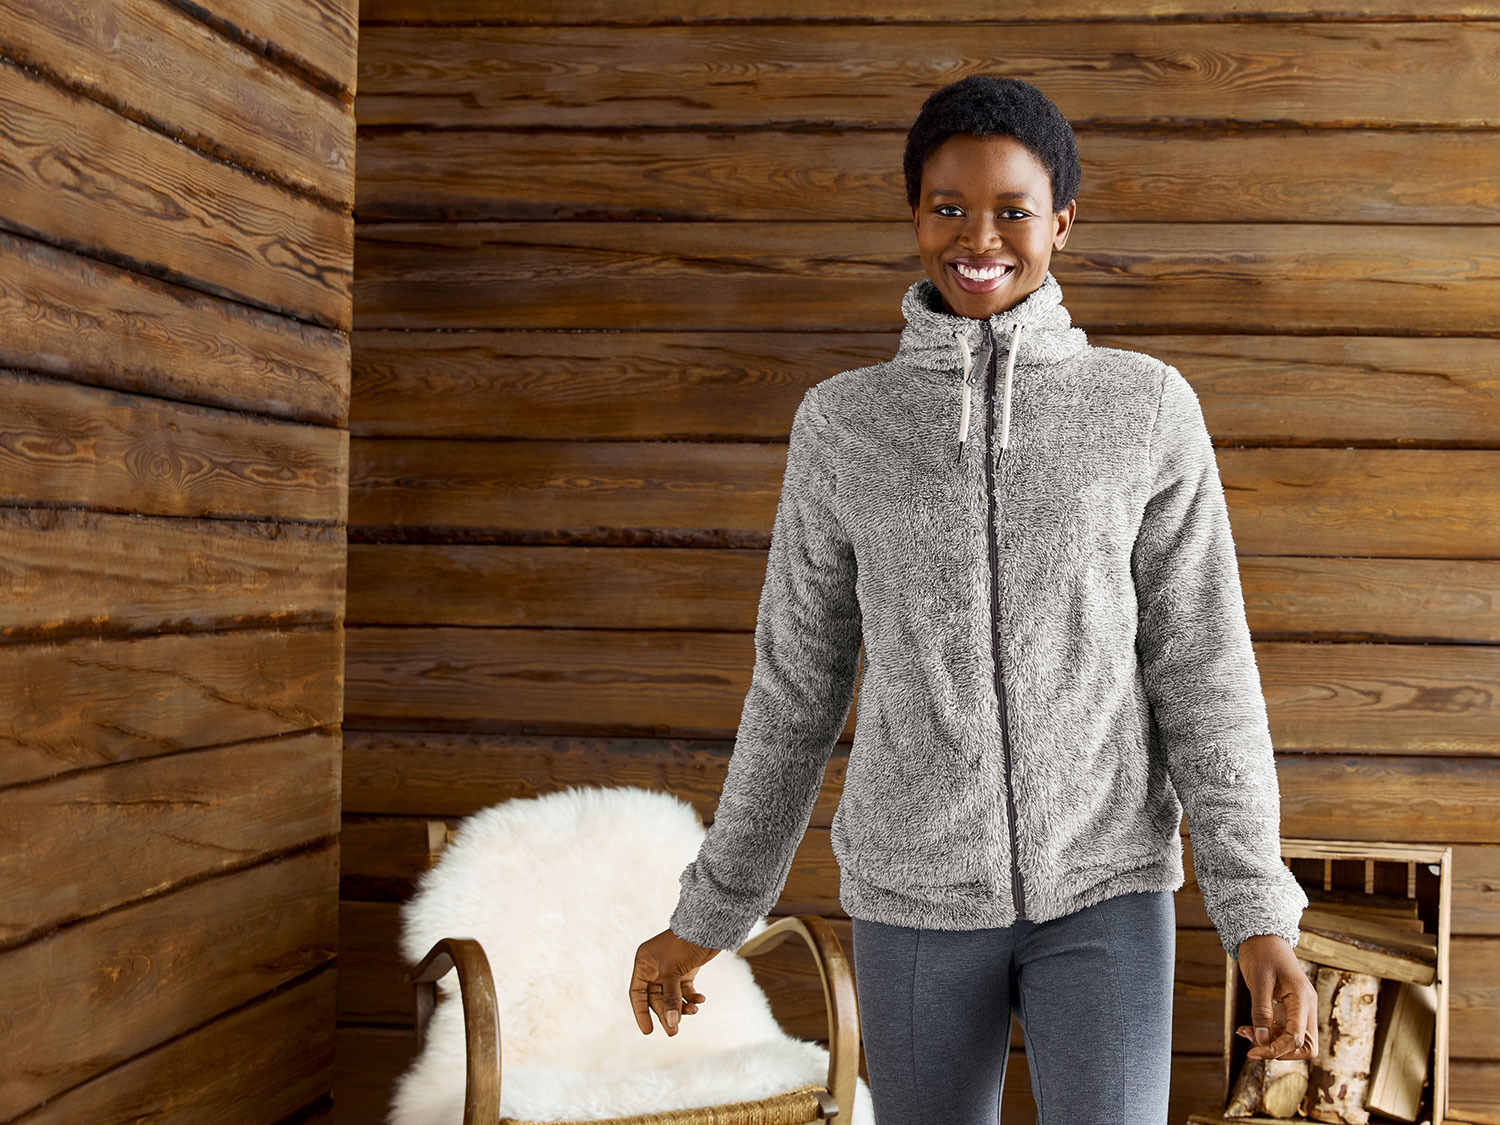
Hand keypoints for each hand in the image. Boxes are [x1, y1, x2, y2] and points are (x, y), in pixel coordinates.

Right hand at [629, 928, 719, 1035]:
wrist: (707, 927)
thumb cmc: (684, 944)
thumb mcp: (672, 972)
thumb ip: (671, 998)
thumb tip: (672, 1023)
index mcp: (644, 964)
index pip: (638, 994)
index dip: (642, 1013)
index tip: (648, 1031)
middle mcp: (654, 968)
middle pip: (656, 998)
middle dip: (666, 1013)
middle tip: (674, 1032)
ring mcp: (670, 970)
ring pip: (672, 997)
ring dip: (681, 1007)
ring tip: (693, 1012)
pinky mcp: (685, 971)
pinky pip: (685, 991)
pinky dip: (691, 998)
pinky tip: (700, 1000)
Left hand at [1235, 933, 1317, 1060]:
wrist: (1263, 935)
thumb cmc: (1261, 953)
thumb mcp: (1257, 980)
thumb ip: (1261, 1011)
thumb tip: (1261, 1040)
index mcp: (1303, 999)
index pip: (1297, 1038)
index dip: (1276, 1050)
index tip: (1252, 1052)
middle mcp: (1307, 1007)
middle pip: (1305, 1047)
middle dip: (1280, 1051)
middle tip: (1252, 1043)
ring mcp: (1301, 1009)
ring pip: (1295, 1042)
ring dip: (1272, 1043)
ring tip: (1245, 1031)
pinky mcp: (1291, 1009)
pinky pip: (1285, 1031)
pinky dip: (1268, 1034)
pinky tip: (1248, 1028)